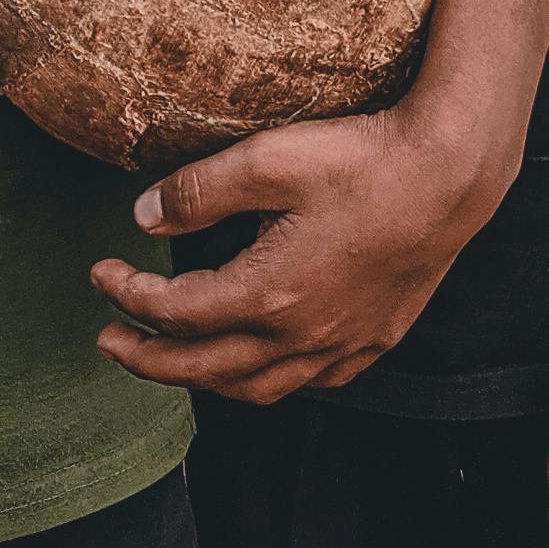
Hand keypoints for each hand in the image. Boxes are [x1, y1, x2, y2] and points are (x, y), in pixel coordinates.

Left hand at [88, 105, 505, 405]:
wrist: (450, 175)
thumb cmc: (361, 161)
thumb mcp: (268, 159)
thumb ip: (199, 191)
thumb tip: (141, 218)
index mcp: (267, 295)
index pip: (176, 313)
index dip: (129, 297)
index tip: (98, 275)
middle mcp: (301, 336)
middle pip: (205, 369)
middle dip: (147, 359)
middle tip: (108, 342)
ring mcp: (342, 345)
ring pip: (256, 388)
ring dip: (203, 378)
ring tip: (172, 359)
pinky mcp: (375, 339)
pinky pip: (309, 382)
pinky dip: (267, 380)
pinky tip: (261, 361)